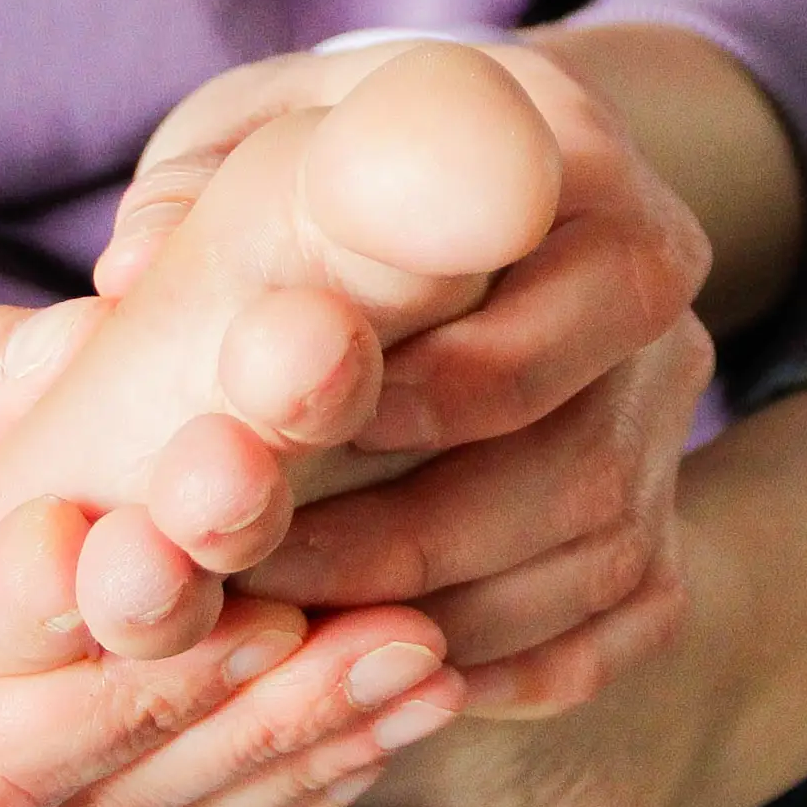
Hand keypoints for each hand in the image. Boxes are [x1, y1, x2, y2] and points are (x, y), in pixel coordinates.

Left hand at [96, 36, 722, 714]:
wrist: (443, 225)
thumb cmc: (316, 174)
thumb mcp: (246, 137)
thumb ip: (197, 185)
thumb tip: (134, 270)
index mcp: (571, 154)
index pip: (529, 297)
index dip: (408, 390)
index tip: (277, 429)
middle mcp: (654, 283)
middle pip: (576, 455)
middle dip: (403, 533)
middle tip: (256, 562)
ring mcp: (670, 415)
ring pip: (593, 559)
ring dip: (433, 616)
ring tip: (286, 630)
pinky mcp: (671, 524)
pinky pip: (612, 634)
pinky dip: (499, 669)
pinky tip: (379, 668)